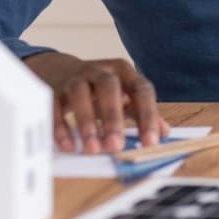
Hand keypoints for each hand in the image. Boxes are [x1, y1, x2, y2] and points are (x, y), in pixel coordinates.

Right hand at [24, 52, 168, 153]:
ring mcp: (75, 78)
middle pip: (109, 87)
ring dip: (87, 123)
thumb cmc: (100, 89)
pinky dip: (61, 127)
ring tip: (92, 148)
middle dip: (113, 118)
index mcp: (124, 71)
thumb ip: (142, 112)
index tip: (151, 142)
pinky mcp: (53, 89)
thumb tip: (165, 132)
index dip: (148, 116)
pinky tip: (69, 146)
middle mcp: (101, 70)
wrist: (61, 70)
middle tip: (116, 146)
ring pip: (80, 94)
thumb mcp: (124, 96)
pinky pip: (55, 106)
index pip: (141, 90)